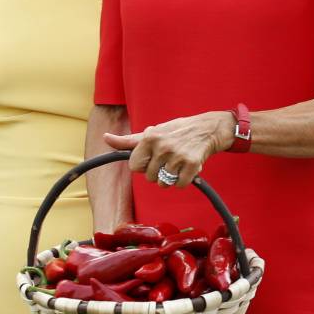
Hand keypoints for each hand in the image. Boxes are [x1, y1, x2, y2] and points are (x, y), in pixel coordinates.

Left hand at [104, 111, 233, 188]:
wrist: (207, 129)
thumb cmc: (176, 131)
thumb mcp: (152, 132)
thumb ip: (128, 140)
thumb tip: (106, 138)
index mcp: (150, 137)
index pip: (134, 166)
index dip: (143, 165)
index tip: (152, 158)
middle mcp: (162, 146)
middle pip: (149, 177)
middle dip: (158, 172)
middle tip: (169, 159)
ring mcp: (178, 155)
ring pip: (164, 184)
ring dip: (171, 178)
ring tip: (178, 164)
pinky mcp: (192, 164)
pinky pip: (180, 185)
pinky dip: (184, 180)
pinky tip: (188, 168)